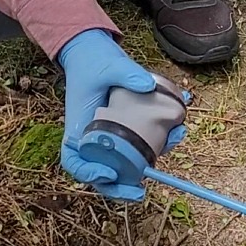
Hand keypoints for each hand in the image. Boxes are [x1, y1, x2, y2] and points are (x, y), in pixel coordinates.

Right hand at [58, 29, 185, 201]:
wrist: (94, 53)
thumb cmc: (94, 62)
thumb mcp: (108, 65)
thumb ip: (127, 73)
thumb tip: (148, 85)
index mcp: (77, 127)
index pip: (74, 161)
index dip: (88, 173)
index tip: (110, 172)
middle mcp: (89, 138)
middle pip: (98, 173)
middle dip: (117, 187)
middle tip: (139, 192)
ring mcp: (106, 137)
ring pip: (118, 166)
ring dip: (136, 174)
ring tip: (157, 173)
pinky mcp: (122, 131)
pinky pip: (134, 149)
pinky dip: (151, 151)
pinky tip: (171, 139)